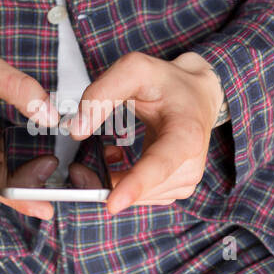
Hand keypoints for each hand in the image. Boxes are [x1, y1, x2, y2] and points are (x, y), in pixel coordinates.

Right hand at [0, 53, 59, 219]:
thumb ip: (19, 87)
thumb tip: (48, 115)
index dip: (18, 197)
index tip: (43, 208)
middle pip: (1, 186)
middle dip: (33, 186)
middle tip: (57, 171)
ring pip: (0, 182)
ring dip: (27, 179)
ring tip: (51, 165)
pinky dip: (18, 172)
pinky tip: (38, 163)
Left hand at [63, 51, 223, 214]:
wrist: (196, 95)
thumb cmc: (168, 82)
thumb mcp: (134, 70)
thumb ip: (100, 95)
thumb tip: (76, 131)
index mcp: (186, 134)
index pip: (159, 165)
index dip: (135, 185)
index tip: (112, 204)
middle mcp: (191, 163)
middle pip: (142, 188)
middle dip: (106, 183)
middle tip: (76, 170)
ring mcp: (186, 180)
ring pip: (138, 197)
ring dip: (113, 183)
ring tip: (104, 152)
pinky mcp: (177, 188)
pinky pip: (142, 197)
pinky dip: (123, 184)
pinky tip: (117, 159)